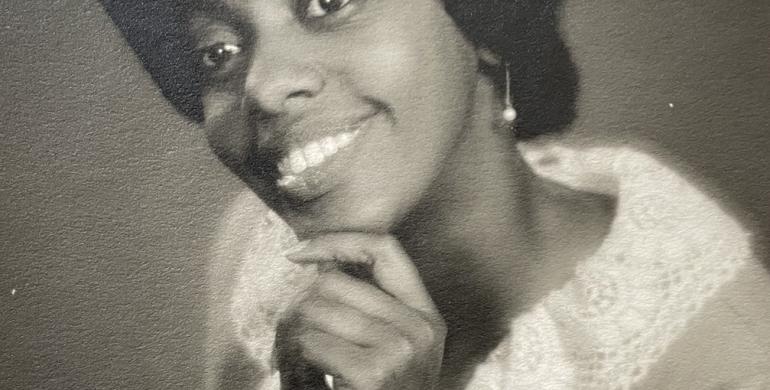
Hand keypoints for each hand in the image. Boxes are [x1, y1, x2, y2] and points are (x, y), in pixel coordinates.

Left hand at [278, 233, 445, 389]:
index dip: (339, 240)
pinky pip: (310, 342)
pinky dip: (295, 361)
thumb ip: (367, 308)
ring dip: (291, 335)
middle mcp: (421, 328)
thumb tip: (316, 263)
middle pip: (335, 280)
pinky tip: (308, 380)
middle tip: (288, 336)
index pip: (387, 249)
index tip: (298, 253)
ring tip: (297, 362)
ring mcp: (402, 349)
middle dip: (298, 305)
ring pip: (315, 307)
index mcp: (426, 316)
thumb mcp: (388, 350)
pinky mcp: (376, 373)